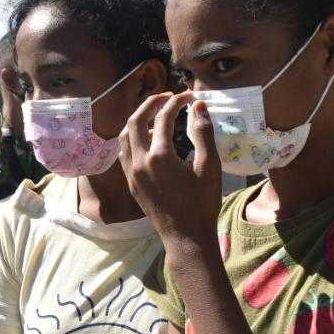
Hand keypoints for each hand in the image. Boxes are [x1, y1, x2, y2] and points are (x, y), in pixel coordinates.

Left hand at [119, 91, 220, 251]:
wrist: (186, 237)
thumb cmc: (202, 203)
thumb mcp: (209, 166)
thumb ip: (203, 133)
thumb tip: (198, 106)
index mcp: (159, 156)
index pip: (162, 117)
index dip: (176, 102)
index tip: (189, 96)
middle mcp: (139, 162)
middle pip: (135, 120)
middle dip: (150, 103)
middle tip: (168, 96)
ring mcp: (131, 173)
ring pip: (124, 136)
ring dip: (137, 119)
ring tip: (155, 112)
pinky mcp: (130, 182)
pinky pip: (124, 152)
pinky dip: (131, 137)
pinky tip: (145, 136)